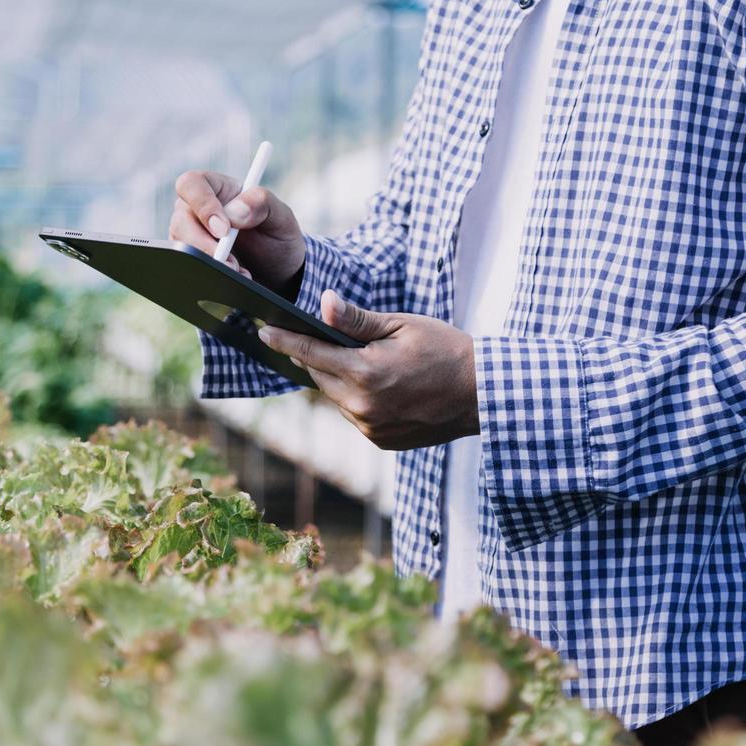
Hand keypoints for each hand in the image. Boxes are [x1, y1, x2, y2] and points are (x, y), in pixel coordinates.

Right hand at [170, 169, 305, 291]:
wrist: (279, 272)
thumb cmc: (277, 236)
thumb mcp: (281, 217)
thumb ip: (262, 203)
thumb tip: (235, 211)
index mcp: (217, 188)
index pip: (192, 184)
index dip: (202, 205)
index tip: (223, 230)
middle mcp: (198, 210)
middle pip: (181, 220)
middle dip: (203, 244)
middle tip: (229, 262)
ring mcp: (192, 236)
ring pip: (181, 246)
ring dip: (208, 262)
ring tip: (238, 271)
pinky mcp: (193, 259)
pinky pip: (188, 267)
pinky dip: (208, 274)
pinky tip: (232, 279)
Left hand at [259, 291, 479, 450]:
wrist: (482, 393)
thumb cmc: (445, 350)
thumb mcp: (402, 325)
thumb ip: (357, 320)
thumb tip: (321, 304)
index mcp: (365, 372)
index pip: (311, 353)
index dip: (285, 340)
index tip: (264, 331)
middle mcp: (362, 405)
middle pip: (321, 377)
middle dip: (318, 357)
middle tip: (325, 340)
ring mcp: (371, 427)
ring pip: (337, 397)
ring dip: (340, 379)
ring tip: (365, 362)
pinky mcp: (380, 440)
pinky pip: (355, 415)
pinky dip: (358, 398)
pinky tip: (381, 386)